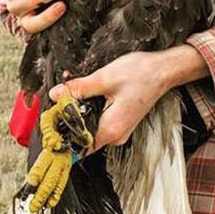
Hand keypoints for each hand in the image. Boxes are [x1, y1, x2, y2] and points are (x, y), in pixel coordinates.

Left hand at [49, 45, 209, 148]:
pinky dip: (90, 110)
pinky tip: (89, 94)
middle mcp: (116, 135)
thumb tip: (56, 95)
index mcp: (111, 129)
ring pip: (91, 127)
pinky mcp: (121, 121)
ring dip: (80, 112)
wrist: (163, 70)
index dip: (63, 133)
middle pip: (83, 135)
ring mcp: (119, 129)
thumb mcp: (104, 78)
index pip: (78, 143)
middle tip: (61, 99)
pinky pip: (99, 121)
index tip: (51, 120)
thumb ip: (79, 88)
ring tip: (74, 92)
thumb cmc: (140, 74)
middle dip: (69, 118)